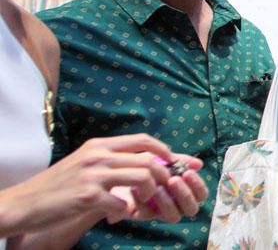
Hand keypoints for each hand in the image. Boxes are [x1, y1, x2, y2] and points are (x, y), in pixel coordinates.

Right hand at [0, 134, 175, 237]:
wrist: (24, 202)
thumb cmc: (57, 184)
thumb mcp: (84, 162)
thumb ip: (110, 159)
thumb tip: (140, 161)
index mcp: (99, 145)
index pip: (142, 140)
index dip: (163, 150)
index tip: (174, 161)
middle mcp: (99, 156)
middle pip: (148, 159)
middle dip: (164, 174)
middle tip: (165, 187)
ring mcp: (94, 175)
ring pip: (143, 177)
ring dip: (149, 193)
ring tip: (141, 202)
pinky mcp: (88, 196)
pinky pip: (122, 203)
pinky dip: (125, 211)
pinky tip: (116, 214)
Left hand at [107, 155, 207, 223]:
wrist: (117, 171)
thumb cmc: (144, 163)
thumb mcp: (161, 158)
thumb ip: (180, 161)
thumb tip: (199, 163)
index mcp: (184, 189)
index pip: (201, 194)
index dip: (198, 185)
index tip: (187, 172)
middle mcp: (176, 203)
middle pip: (191, 209)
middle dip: (185, 194)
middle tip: (173, 180)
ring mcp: (160, 211)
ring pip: (174, 216)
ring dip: (167, 202)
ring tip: (157, 187)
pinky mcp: (142, 216)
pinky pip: (148, 214)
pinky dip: (142, 201)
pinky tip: (134, 188)